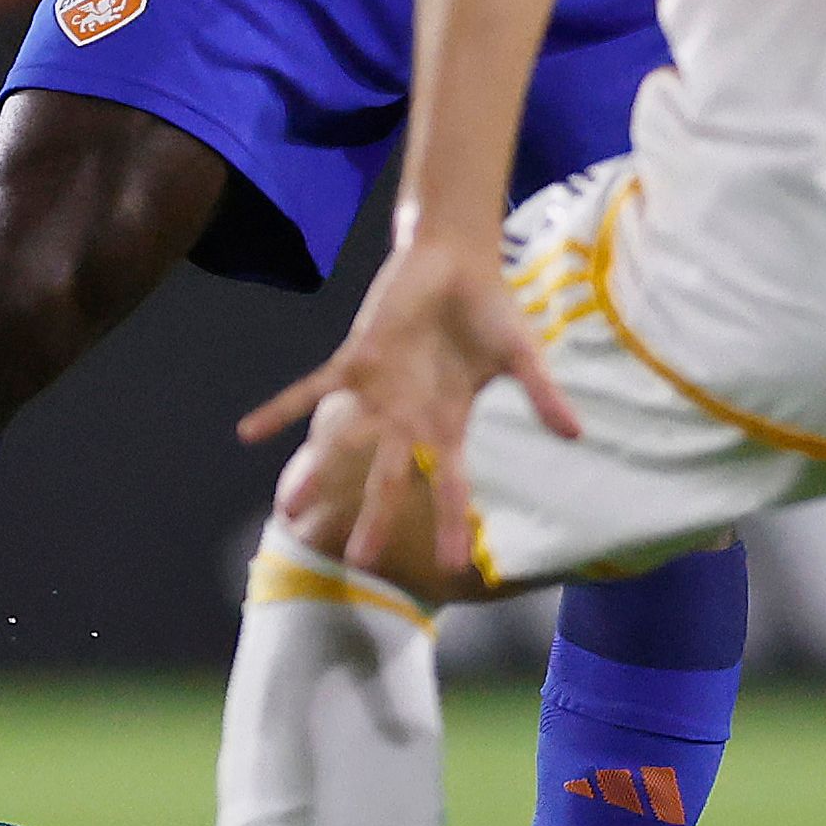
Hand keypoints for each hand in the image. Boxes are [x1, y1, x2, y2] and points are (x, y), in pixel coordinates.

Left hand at [237, 225, 573, 579]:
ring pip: (343, 442)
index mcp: (449, 423)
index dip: (454, 523)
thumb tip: (577, 434)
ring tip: (287, 509)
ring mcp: (378, 392)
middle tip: (358, 561)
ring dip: (315, 472)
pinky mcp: (354, 361)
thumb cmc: (491, 309)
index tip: (456, 565)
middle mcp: (409, 418)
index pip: (452, 484)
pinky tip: (248, 434)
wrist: (456, 259)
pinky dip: (280, 409)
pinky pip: (312, 388)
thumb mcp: (521, 355)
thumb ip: (542, 394)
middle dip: (375, 518)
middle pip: (390, 478)